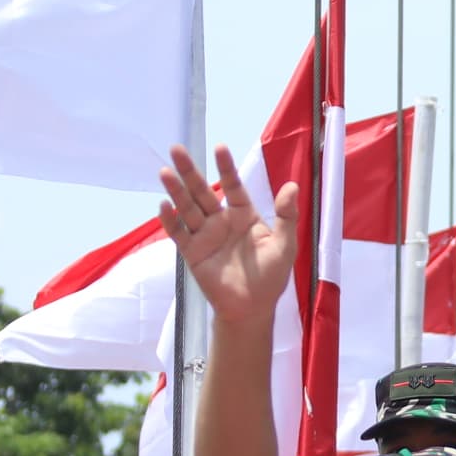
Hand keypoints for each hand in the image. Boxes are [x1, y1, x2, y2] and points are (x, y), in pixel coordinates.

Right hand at [158, 144, 298, 329]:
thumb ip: (286, 216)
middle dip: (190, 172)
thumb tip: (292, 186)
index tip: (220, 147)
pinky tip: (163, 205)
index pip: (233, 186)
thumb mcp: (284, 245)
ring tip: (164, 172)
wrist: (252, 308)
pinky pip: (179, 234)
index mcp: (243, 215)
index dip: (226, 168)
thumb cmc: (271, 276)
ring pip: (187, 208)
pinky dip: (170, 221)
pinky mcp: (193, 253)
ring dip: (176, 191)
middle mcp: (221, 221)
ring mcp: (205, 236)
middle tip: (177, 149)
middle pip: (203, 192)